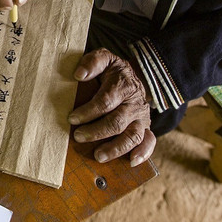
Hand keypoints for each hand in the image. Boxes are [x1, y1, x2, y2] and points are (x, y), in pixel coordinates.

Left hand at [68, 48, 155, 165]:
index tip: (72, 118)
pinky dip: (143, 154)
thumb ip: (92, 62)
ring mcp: (141, 118)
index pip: (105, 101)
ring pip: (132, 136)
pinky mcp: (146, 129)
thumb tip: (79, 74)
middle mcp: (134, 104)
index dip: (88, 111)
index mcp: (122, 85)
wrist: (136, 78)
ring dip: (115, 148)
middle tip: (78, 136)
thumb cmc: (113, 72)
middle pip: (117, 122)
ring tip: (98, 155)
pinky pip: (149, 143)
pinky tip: (131, 162)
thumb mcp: (104, 59)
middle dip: (96, 131)